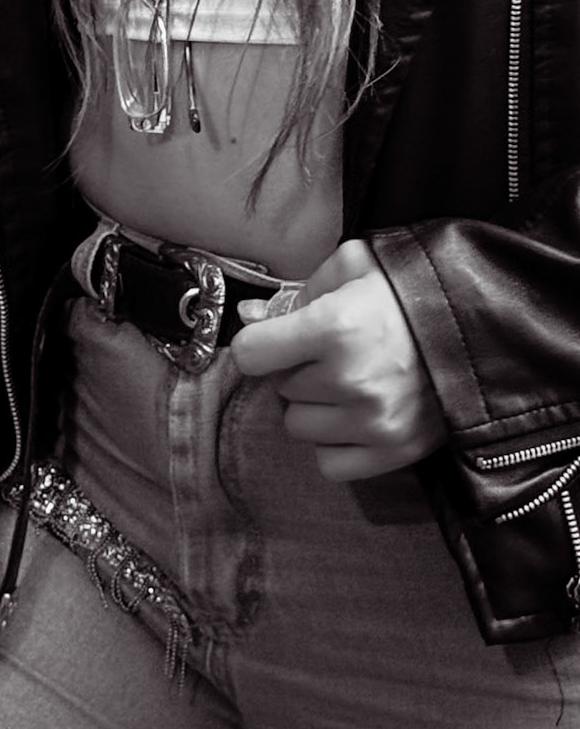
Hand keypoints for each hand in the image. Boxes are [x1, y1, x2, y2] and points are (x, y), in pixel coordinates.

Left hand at [229, 237, 446, 480]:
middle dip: (295, 369)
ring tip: (346, 382)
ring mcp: (373, 422)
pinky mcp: (394, 452)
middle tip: (329, 353)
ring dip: (313, 406)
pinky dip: (334, 443)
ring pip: (298, 426)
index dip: (258, 343)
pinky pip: (330, 463)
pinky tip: (354, 415)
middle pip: (279, 388)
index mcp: (334, 327)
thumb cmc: (408, 291)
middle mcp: (349, 380)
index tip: (273, 338)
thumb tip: (249, 317)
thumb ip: (296, 292)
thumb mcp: (352, 266)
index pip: (251, 353)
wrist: (479, 329)